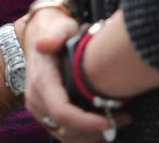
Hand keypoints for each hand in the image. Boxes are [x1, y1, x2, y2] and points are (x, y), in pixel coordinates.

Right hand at [21, 11, 125, 141]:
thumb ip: (55, 35)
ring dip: (90, 137)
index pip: (61, 111)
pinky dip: (83, 136)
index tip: (109, 121)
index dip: (86, 122)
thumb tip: (44, 44)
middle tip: (121, 121)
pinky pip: (63, 133)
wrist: (38, 35)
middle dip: (94, 132)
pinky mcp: (45, 114)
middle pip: (65, 128)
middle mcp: (36, 99)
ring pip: (65, 135)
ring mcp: (39, 109)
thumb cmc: (54, 31)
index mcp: (40, 81)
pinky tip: (102, 128)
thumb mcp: (58, 27)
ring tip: (116, 125)